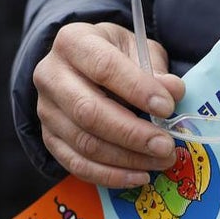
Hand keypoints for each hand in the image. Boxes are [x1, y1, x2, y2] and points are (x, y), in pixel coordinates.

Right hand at [33, 21, 185, 186]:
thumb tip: (173, 91)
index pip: (104, 67)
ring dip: (127, 159)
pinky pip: (77, 164)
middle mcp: (51, 76)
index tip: (167, 108)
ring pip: (84, 143)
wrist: (83, 68)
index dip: (137, 89)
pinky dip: (111, 176)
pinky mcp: (50, 138)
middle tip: (166, 146)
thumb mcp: (138, 50)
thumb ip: (155, 69)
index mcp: (73, 42)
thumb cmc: (116, 57)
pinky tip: (139, 175)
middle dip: (132, 134)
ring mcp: (46, 110)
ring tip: (161, 161)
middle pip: (89, 112)